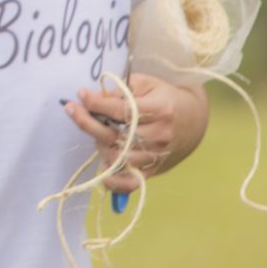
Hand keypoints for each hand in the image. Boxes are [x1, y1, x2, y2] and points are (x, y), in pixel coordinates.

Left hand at [63, 73, 207, 192]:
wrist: (193, 120)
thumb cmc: (165, 98)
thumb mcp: (147, 84)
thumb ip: (121, 90)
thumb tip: (94, 98)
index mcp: (159, 110)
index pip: (122, 110)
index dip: (97, 103)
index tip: (81, 94)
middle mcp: (158, 135)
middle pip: (116, 135)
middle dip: (89, 122)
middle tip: (73, 109)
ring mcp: (156, 156)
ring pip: (118, 158)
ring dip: (100, 144)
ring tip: (96, 132)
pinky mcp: (153, 170)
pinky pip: (130, 183)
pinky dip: (113, 181)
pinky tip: (103, 170)